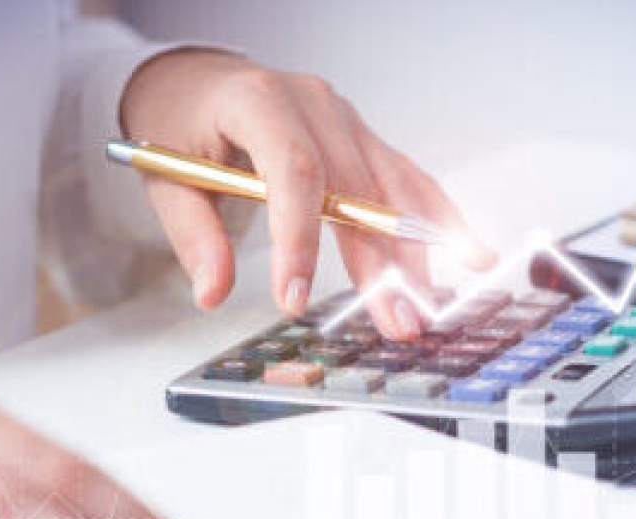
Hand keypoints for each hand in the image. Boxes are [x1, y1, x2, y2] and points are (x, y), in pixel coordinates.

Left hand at [120, 49, 494, 339]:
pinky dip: (436, 219)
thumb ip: (194, 235)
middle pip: (356, 188)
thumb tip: (213, 291)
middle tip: (393, 321)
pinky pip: (406, 180)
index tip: (295, 298)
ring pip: (391, 188)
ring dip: (414, 253)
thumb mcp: (168, 176)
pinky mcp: (362, 140)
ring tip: (427, 307)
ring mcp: (345, 120)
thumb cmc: (181, 121)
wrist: (198, 81)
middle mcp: (314, 106)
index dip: (300, 238)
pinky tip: (468, 252)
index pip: (294, 171)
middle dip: (378, 262)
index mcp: (259, 102)